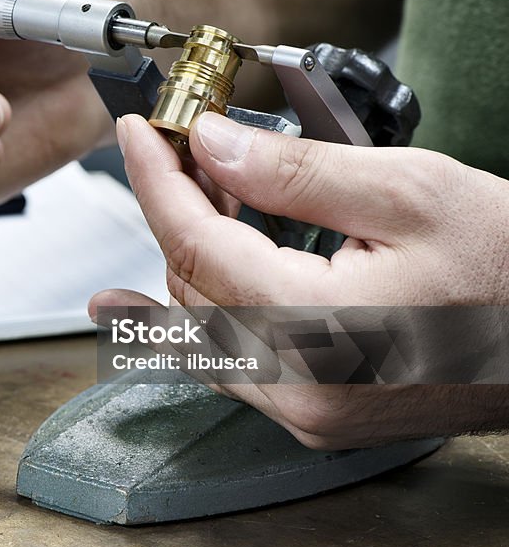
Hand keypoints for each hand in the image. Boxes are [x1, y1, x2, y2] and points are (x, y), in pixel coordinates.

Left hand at [90, 112, 508, 448]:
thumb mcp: (408, 193)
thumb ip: (294, 172)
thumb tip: (213, 146)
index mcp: (314, 332)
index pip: (196, 242)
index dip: (157, 179)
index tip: (139, 135)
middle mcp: (297, 389)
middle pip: (190, 282)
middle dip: (177, 207)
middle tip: (186, 149)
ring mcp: (303, 411)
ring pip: (200, 324)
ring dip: (189, 252)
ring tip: (201, 192)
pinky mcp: (312, 411)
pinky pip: (225, 361)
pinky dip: (190, 316)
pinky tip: (150, 300)